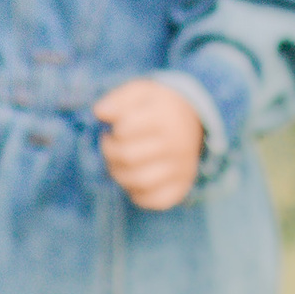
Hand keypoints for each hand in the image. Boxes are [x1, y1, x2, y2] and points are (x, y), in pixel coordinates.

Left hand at [94, 78, 205, 211]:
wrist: (195, 117)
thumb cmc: (157, 105)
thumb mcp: (140, 92)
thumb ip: (118, 100)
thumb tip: (100, 112)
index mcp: (165, 117)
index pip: (125, 129)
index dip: (113, 131)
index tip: (114, 129)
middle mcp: (177, 144)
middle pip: (128, 157)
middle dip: (110, 152)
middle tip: (111, 145)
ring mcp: (182, 168)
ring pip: (138, 181)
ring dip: (119, 174)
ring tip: (118, 163)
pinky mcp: (182, 186)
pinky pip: (155, 201)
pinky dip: (138, 194)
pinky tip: (134, 179)